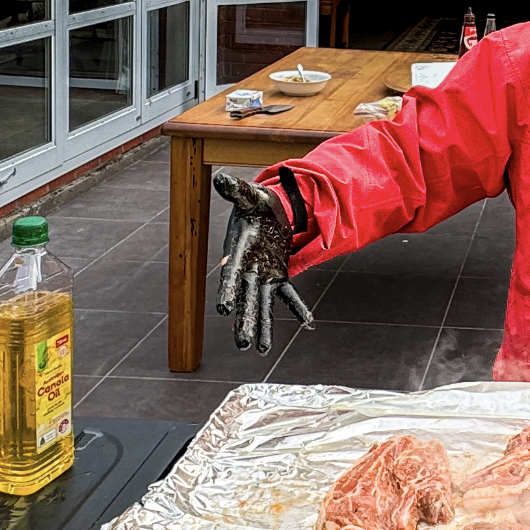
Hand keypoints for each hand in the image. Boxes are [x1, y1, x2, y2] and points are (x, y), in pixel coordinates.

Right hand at [211, 171, 316, 352]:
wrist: (266, 212)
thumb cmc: (254, 204)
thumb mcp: (247, 195)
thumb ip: (235, 190)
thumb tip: (221, 179)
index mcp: (237, 251)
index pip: (230, 274)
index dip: (226, 290)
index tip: (222, 309)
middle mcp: (247, 269)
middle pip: (245, 299)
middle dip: (245, 321)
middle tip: (243, 344)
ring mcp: (262, 275)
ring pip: (261, 305)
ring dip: (262, 326)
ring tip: (261, 350)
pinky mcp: (277, 276)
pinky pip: (287, 294)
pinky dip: (297, 307)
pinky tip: (308, 322)